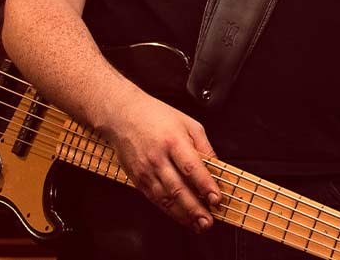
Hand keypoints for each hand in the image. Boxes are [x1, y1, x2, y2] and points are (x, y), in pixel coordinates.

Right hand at [90, 92, 220, 230]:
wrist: (122, 115)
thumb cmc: (156, 116)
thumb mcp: (188, 123)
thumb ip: (204, 146)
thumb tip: (217, 166)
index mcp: (173, 141)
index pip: (191, 168)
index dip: (205, 186)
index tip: (216, 199)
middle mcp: (158, 158)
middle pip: (178, 188)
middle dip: (195, 209)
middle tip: (208, 221)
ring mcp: (145, 170)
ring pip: (165, 198)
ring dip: (183, 215)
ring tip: (197, 225)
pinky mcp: (137, 179)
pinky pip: (154, 199)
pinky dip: (168, 211)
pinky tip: (180, 217)